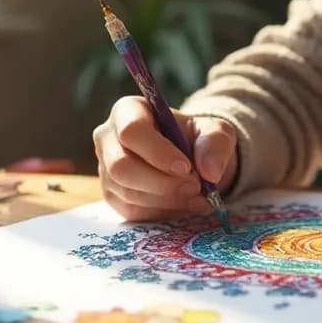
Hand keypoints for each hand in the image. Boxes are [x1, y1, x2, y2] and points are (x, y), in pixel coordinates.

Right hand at [94, 96, 238, 221]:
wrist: (190, 160)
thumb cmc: (195, 138)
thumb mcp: (214, 131)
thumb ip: (215, 143)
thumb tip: (210, 171)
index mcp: (128, 111)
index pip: (132, 130)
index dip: (158, 152)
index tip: (186, 168)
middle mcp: (108, 138)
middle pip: (122, 166)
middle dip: (162, 182)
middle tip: (195, 187)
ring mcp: (106, 169)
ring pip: (129, 192)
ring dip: (167, 199)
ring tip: (197, 196)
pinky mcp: (112, 196)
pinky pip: (132, 211)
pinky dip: (163, 211)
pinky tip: (185, 203)